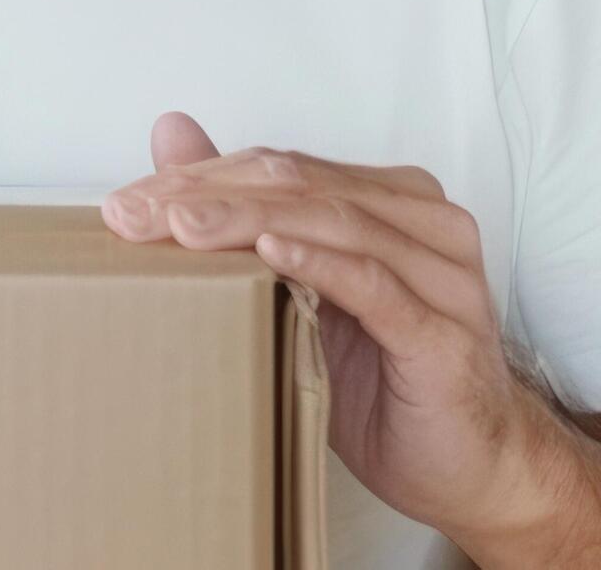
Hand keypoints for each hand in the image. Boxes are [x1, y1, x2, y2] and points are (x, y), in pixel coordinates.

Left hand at [101, 113, 576, 553]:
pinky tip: (269, 255)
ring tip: (180, 228)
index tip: (125, 202)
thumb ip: (246, 214)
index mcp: (392, 202)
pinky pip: (376, 285)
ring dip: (246, 221)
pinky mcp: (446, 333)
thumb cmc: (387, 381)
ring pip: (332, 222)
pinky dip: (318, 263)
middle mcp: (426, 223)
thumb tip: (170, 134)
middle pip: (300, 185)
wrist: (475, 468)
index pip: (281, 167)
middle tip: (132, 215)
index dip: (200, 176)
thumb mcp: (301, 295)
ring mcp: (444, 274)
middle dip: (206, 195)